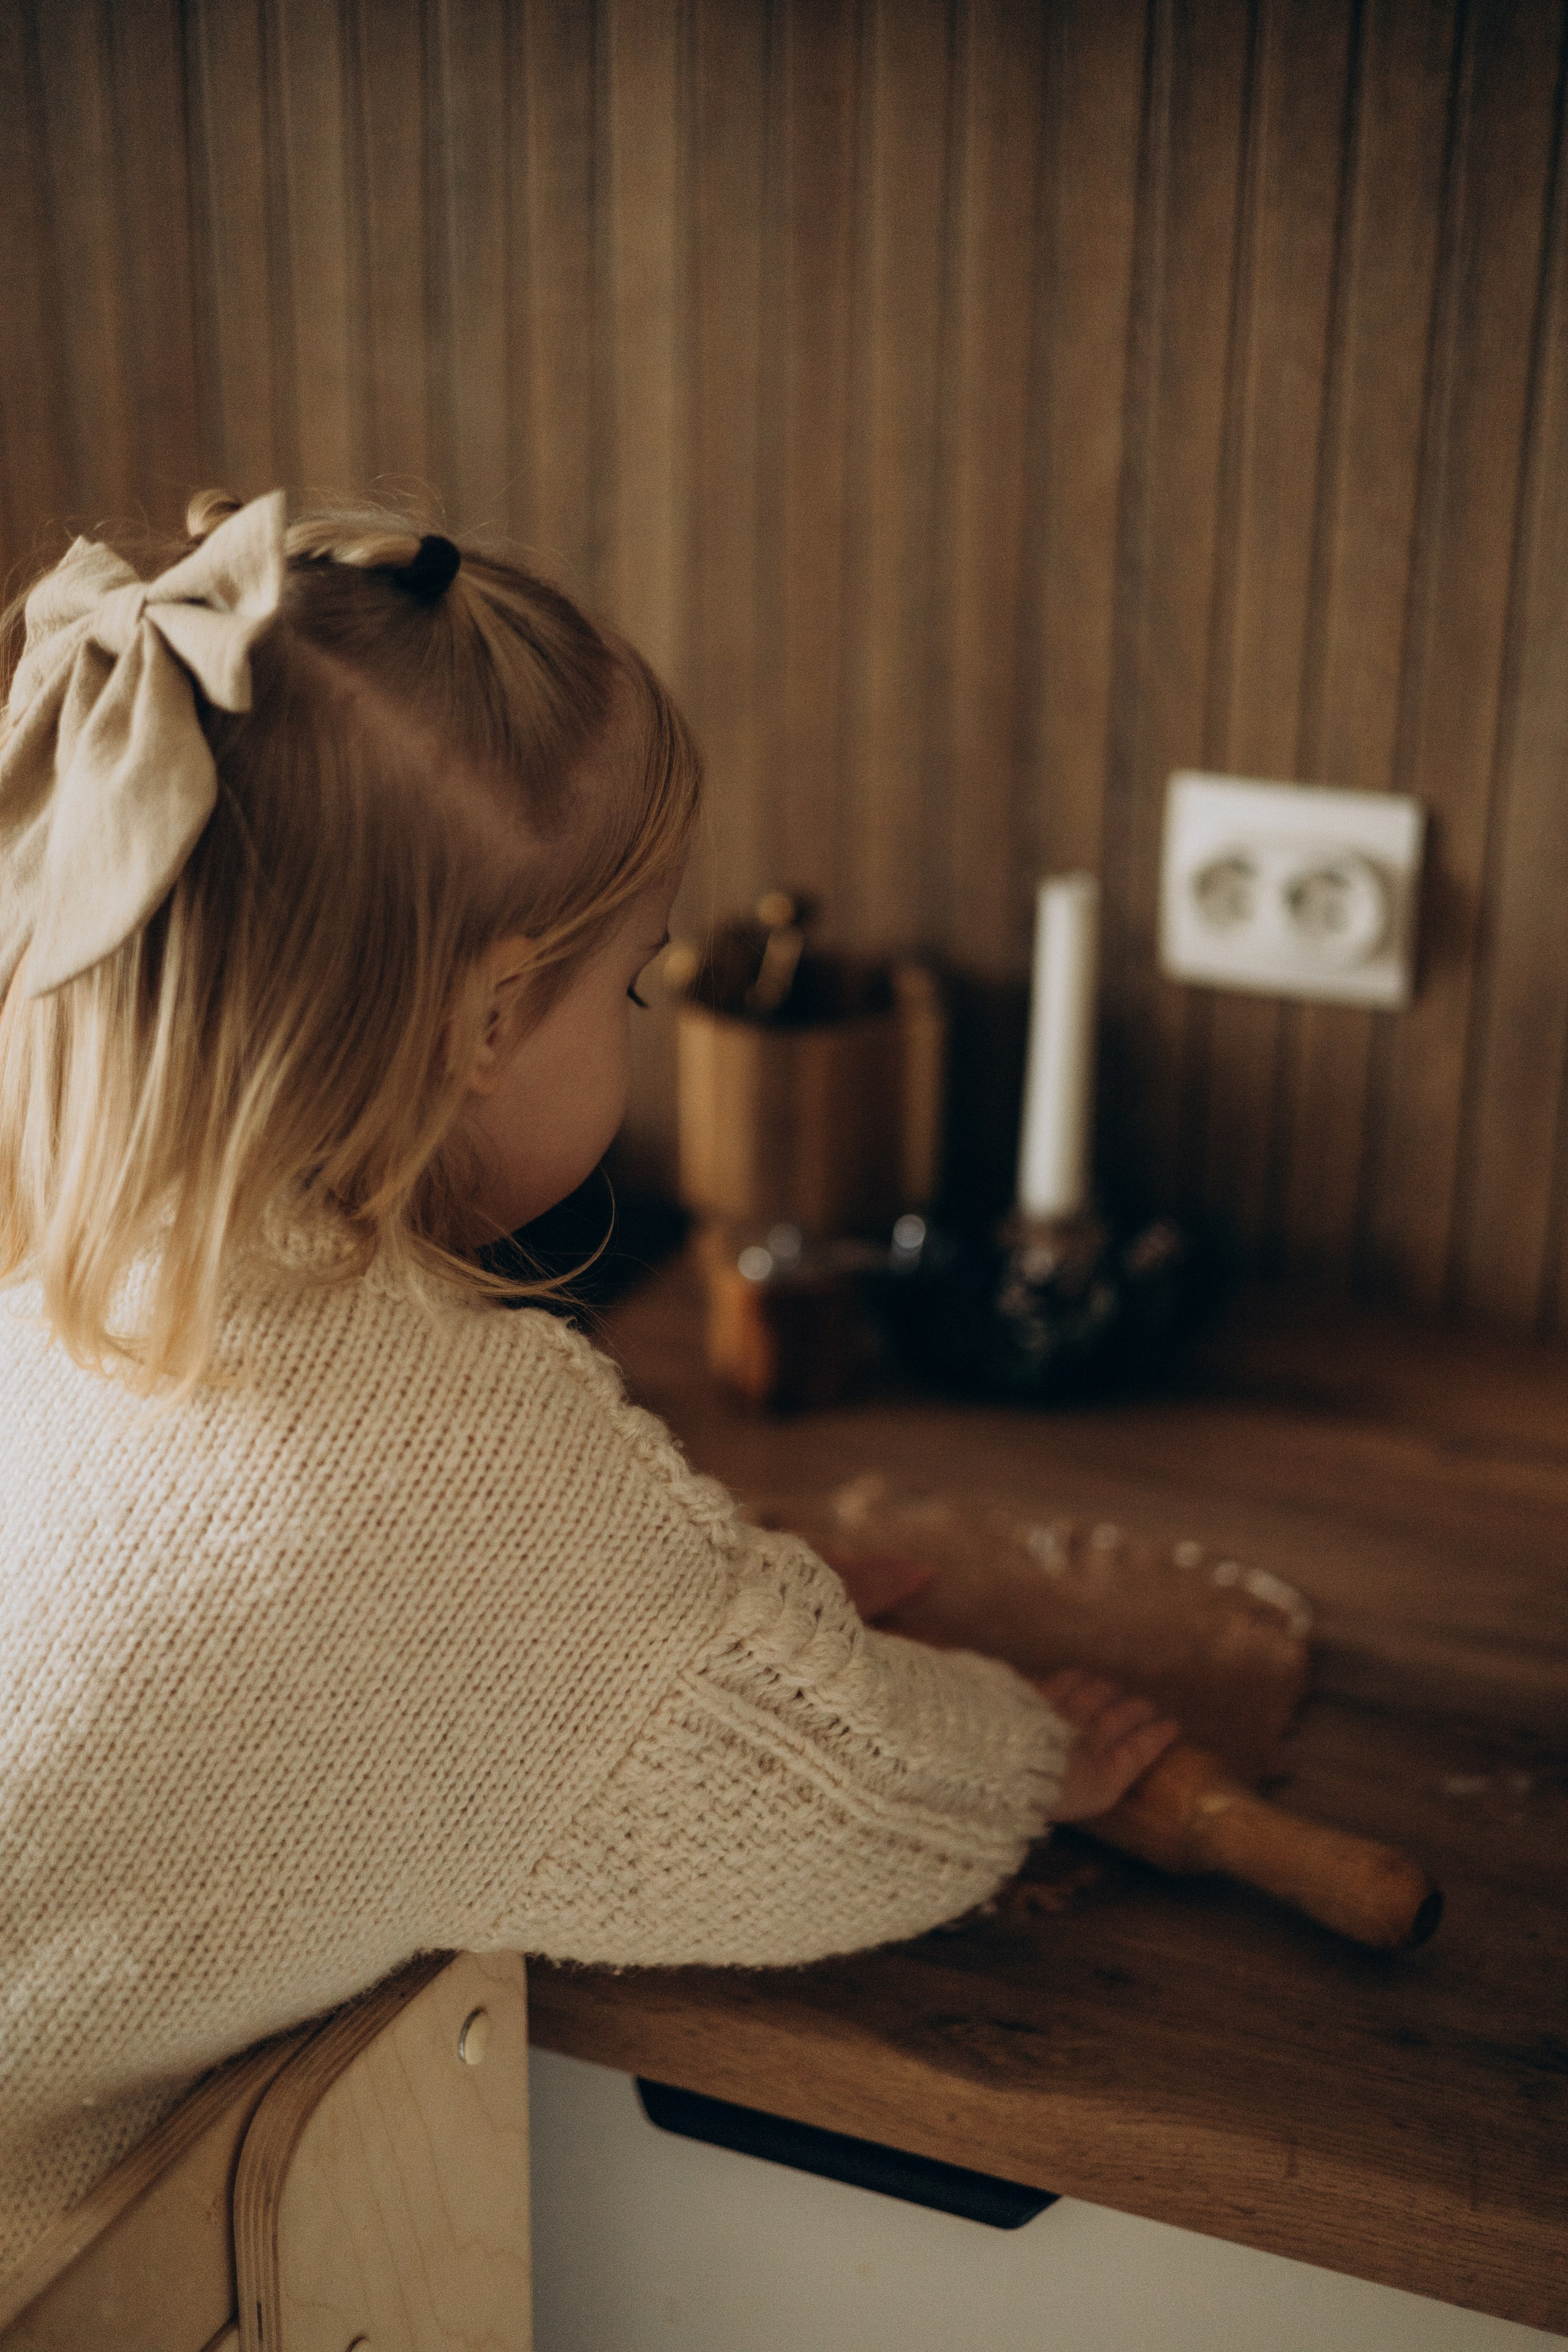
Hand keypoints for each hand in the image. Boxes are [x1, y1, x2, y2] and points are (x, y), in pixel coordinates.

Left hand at [1037, 1669, 1179, 1822]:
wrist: (992, 1773)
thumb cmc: (1033, 1802)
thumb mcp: (1078, 1805)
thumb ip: (1101, 1781)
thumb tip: (1115, 1763)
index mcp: (1103, 1778)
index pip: (1141, 1750)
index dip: (1158, 1735)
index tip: (1173, 1724)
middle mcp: (1091, 1740)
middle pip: (1125, 1715)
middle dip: (1140, 1709)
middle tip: (1147, 1706)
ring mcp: (1065, 1713)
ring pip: (1098, 1691)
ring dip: (1108, 1690)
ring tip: (1111, 1690)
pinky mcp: (1037, 1695)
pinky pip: (1066, 1680)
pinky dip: (1076, 1680)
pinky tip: (1078, 1678)